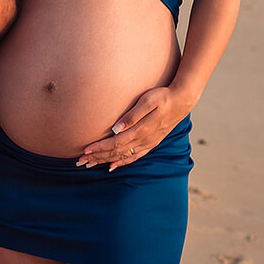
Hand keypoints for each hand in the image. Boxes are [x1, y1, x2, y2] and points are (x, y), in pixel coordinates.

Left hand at [77, 86, 193, 171]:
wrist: (182, 100)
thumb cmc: (162, 97)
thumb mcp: (147, 101)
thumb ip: (132, 116)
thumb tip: (115, 129)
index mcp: (141, 130)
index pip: (115, 142)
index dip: (99, 148)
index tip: (84, 151)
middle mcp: (144, 140)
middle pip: (116, 152)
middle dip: (97, 157)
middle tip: (80, 162)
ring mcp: (148, 143)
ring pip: (123, 156)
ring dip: (106, 160)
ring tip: (90, 164)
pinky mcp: (151, 143)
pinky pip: (135, 156)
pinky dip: (122, 162)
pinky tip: (112, 166)